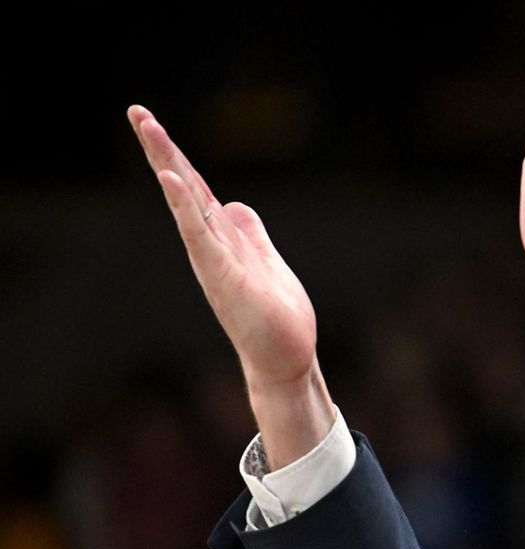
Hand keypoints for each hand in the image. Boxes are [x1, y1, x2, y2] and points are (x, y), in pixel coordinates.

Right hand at [128, 105, 332, 466]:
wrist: (286, 359)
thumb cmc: (276, 317)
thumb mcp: (266, 261)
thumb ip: (249, 233)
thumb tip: (236, 205)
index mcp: (222, 239)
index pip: (195, 188)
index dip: (176, 156)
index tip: (151, 122)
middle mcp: (210, 245)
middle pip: (183, 187)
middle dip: (161, 148)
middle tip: (135, 110)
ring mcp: (213, 260)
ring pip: (186, 203)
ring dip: (168, 164)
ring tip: (148, 128)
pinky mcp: (223, 276)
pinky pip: (200, 235)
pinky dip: (185, 207)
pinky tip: (172, 180)